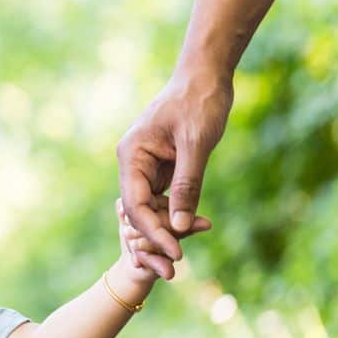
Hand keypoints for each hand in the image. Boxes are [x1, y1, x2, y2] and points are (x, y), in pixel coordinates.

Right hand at [116, 70, 231, 269]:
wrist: (206, 75)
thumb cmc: (199, 103)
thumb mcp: (196, 146)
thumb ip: (186, 186)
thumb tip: (178, 227)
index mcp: (131, 155)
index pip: (136, 204)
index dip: (154, 232)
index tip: (174, 253)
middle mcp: (133, 162)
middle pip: (141, 209)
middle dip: (159, 234)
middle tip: (180, 262)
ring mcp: (147, 164)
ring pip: (153, 205)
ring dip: (168, 226)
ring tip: (187, 249)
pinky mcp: (163, 165)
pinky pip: (165, 195)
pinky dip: (177, 211)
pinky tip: (193, 225)